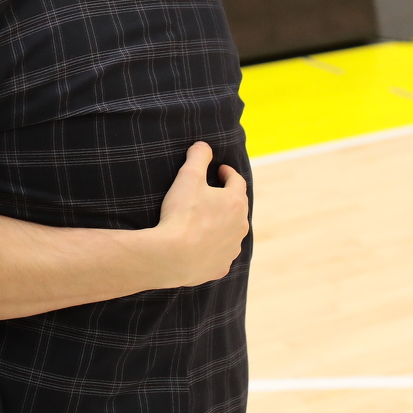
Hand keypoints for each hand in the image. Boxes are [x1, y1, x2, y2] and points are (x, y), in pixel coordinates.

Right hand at [153, 141, 248, 287]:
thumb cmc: (181, 215)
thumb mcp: (187, 177)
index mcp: (235, 203)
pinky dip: (214, 248)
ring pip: (232, 232)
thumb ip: (198, 157)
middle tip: (213, 194)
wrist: (172, 256)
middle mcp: (240, 226)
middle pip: (238, 208)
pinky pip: (220, 254)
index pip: (237, 181)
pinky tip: (202, 246)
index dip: (227, 173)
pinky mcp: (220, 267)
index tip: (220, 170)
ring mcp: (232, 249)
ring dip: (223, 225)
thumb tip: (203, 145)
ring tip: (206, 221)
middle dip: (227, 199)